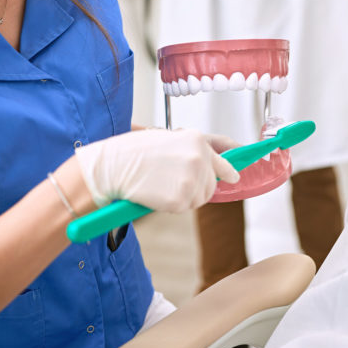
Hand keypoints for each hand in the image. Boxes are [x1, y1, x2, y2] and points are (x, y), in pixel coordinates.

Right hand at [75, 129, 239, 212]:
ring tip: (161, 184)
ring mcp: (191, 179)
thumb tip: (214, 167)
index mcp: (197, 140)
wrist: (112, 166)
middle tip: (170, 182)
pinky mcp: (181, 199)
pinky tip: (156, 193)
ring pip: (199, 199)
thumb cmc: (134, 152)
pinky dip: (171, 206)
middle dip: (196, 188)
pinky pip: (184, 208)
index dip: (229, 172)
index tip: (235, 178)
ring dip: (184, 197)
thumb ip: (193, 151)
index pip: (223, 162)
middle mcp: (199, 158)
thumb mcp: (168, 140)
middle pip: (211, 185)